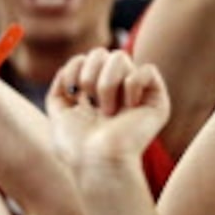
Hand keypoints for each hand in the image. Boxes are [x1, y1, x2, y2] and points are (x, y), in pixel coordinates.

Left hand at [44, 48, 169, 176]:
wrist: (98, 162)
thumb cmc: (77, 146)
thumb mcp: (59, 114)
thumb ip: (59, 90)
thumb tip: (70, 67)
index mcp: (95, 94)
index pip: (86, 58)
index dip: (75, 67)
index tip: (72, 92)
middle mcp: (117, 91)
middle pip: (103, 53)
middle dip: (90, 73)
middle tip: (90, 101)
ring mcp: (136, 94)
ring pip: (121, 57)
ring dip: (107, 83)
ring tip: (107, 110)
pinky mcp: (156, 101)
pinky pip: (148, 70)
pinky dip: (133, 85)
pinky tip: (129, 106)